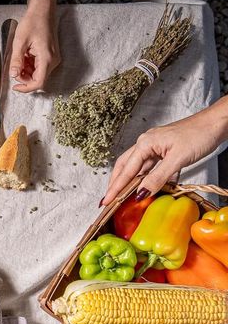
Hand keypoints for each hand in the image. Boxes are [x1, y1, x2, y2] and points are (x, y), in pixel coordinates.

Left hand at [9, 4, 59, 92]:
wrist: (42, 10)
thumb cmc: (32, 22)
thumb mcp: (20, 42)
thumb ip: (16, 60)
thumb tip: (13, 75)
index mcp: (47, 58)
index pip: (38, 82)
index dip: (26, 88)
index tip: (15, 87)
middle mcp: (53, 60)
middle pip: (38, 79)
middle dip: (24, 77)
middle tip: (14, 67)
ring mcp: (52, 58)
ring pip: (38, 73)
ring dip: (26, 71)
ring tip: (19, 57)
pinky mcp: (50, 55)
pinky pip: (39, 66)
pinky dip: (29, 65)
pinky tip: (24, 55)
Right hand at [102, 109, 227, 204]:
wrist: (217, 122)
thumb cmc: (199, 134)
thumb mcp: (178, 159)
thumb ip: (158, 177)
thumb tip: (141, 193)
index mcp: (145, 143)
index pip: (126, 170)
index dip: (115, 188)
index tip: (106, 202)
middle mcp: (145, 143)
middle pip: (124, 167)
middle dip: (115, 183)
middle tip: (108, 200)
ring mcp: (154, 146)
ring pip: (135, 167)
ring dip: (128, 181)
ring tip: (121, 195)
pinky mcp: (163, 149)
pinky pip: (148, 166)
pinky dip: (143, 177)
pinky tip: (143, 185)